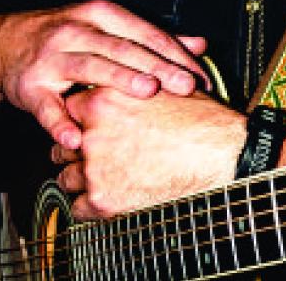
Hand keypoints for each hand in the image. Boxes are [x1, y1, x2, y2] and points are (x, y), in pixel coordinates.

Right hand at [0, 0, 207, 148]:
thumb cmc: (68, 37)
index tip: (199, 75)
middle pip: (123, 48)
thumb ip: (152, 38)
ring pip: (90, 67)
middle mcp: (76, 32)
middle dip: (157, 66)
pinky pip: (46, 107)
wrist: (5, 44)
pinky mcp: (30, 87)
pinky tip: (76, 137)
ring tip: (147, 93)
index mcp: (99, 15)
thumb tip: (200, 44)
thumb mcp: (107, 28)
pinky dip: (60, 123)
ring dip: (119, 79)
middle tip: (185, 84)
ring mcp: (51, 59)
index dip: (174, 54)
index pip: (144, 33)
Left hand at [55, 88, 244, 218]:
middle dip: (78, 152)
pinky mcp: (102, 198)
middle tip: (99, 156)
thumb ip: (139, 85)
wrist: (223, 156)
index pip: (71, 111)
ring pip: (66, 178)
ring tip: (107, 178)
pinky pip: (78, 207)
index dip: (84, 121)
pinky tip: (112, 196)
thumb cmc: (203, 122)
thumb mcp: (167, 89)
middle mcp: (92, 133)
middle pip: (63, 145)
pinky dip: (91, 206)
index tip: (92, 129)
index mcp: (104, 100)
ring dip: (83, 180)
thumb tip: (137, 78)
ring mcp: (94, 168)